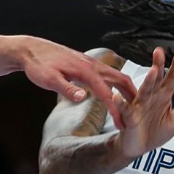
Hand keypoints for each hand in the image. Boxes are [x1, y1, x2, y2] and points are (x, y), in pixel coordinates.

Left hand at [19, 38, 137, 127]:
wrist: (31, 50)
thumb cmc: (38, 65)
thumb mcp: (49, 79)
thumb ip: (67, 89)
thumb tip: (84, 97)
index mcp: (86, 71)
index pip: (107, 92)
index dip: (116, 109)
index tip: (122, 123)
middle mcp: (93, 65)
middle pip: (121, 80)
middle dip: (133, 96)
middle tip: (142, 113)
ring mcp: (91, 64)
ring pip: (117, 76)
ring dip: (128, 90)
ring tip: (135, 105)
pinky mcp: (88, 65)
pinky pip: (109, 75)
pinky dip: (118, 85)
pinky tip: (117, 93)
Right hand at [114, 46, 173, 159]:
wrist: (140, 147)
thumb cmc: (156, 131)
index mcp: (163, 96)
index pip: (171, 78)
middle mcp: (151, 97)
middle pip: (156, 79)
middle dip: (158, 66)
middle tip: (159, 51)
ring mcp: (140, 106)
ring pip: (144, 91)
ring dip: (148, 82)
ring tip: (152, 71)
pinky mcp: (129, 117)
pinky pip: (125, 109)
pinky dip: (120, 103)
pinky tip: (116, 97)